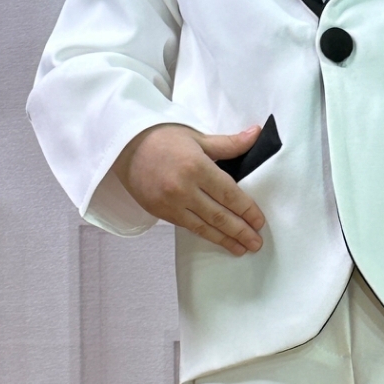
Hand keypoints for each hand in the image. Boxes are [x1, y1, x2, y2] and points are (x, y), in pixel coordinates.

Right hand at [113, 123, 264, 254]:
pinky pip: (188, 227)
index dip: (247, 210)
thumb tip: (256, 134)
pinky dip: (206, 235)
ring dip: (225, 240)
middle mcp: (183, 188)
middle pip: (220, 215)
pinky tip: (218, 240)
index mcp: (196, 166)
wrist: (123, 146)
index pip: (229, 194)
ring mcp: (170, 203)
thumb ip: (229, 143)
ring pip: (204, 227)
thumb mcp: (197, 137)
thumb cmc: (161, 138)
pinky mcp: (160, 212)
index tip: (259, 221)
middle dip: (241, 231)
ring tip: (242, 249)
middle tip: (256, 243)